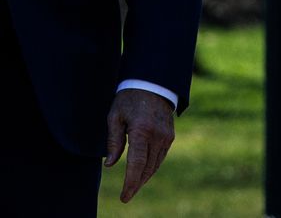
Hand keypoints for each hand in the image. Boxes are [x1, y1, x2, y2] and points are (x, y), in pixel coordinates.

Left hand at [104, 88, 175, 202]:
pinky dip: (151, 167)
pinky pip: (160, 157)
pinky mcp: (170, 136)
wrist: (152, 83)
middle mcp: (157, 136)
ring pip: (155, 165)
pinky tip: (143, 173)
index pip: (136, 164)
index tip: (124, 197)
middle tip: (126, 195)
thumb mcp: (115, 116)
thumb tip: (110, 165)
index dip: (130, 183)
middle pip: (147, 168)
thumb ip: (113, 141)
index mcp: (141, 130)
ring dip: (144, 178)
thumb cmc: (129, 98)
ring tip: (133, 187)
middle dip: (136, 184)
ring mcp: (166, 137)